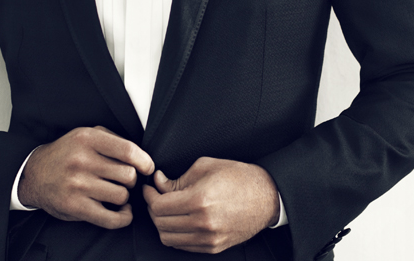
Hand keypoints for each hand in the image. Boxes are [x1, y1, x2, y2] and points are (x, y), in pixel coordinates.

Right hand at [18, 126, 153, 228]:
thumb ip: (112, 139)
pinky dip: (123, 218)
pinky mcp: (75, 207)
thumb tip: (142, 155)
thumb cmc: (67, 153)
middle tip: (125, 180)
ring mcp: (77, 185)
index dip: (144, 161)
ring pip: (121, 195)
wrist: (35, 174)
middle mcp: (82, 161)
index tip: (148, 167)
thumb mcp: (86, 135)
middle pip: (127, 175)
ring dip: (125, 196)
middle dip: (132, 179)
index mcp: (87, 139)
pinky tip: (124, 212)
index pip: (127, 150)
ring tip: (118, 192)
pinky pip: (110, 218)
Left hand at [142, 156, 279, 253]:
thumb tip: (159, 183)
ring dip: (162, 223)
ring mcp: (209, 239)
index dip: (149, 196)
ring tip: (165, 209)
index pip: (159, 206)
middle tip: (154, 196)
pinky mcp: (214, 247)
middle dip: (152, 208)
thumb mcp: (205, 166)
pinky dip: (175, 234)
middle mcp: (203, 223)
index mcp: (199, 200)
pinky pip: (183, 246)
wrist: (265, 196)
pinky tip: (178, 220)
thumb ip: (178, 178)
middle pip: (161, 224)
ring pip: (169, 238)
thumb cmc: (238, 177)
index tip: (149, 188)